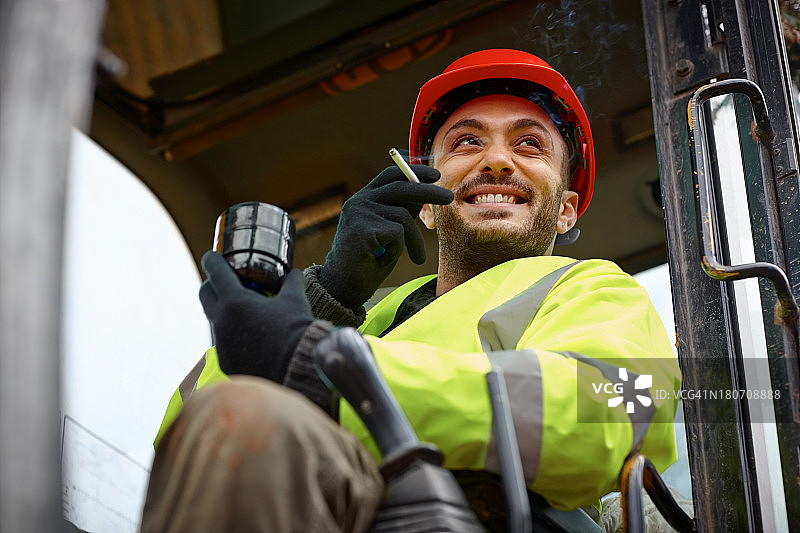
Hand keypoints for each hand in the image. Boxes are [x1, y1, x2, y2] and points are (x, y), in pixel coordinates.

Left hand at [198, 251, 312, 381]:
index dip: (212, 260)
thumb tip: (293, 274)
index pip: (215, 272)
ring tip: (240, 310)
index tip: (212, 256)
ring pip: (214, 319)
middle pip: (205, 294)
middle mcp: (221, 322)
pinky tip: (247, 335)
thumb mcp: (295, 300)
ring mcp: (221, 345)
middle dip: (211, 283)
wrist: (298, 368)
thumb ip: (291, 282)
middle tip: (223, 280)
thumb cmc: (296, 331)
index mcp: (234, 302)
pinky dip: (232, 334)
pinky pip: (223, 342)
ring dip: (222, 310)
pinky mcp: (227, 362)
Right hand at [318, 165, 452, 309]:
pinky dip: (399, 249)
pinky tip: (384, 259)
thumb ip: (401, 210)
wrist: (345, 286)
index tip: (434, 174)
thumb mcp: (388, 230)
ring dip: (415, 241)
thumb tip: (425, 190)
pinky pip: (398, 234)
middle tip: (449, 197)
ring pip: (403, 216)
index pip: (390, 174)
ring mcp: (359, 214)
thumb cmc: (369, 260)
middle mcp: (359, 201)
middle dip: (428, 191)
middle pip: (400, 187)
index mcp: (363, 198)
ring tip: (418, 258)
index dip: (413, 170)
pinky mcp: (363, 229)